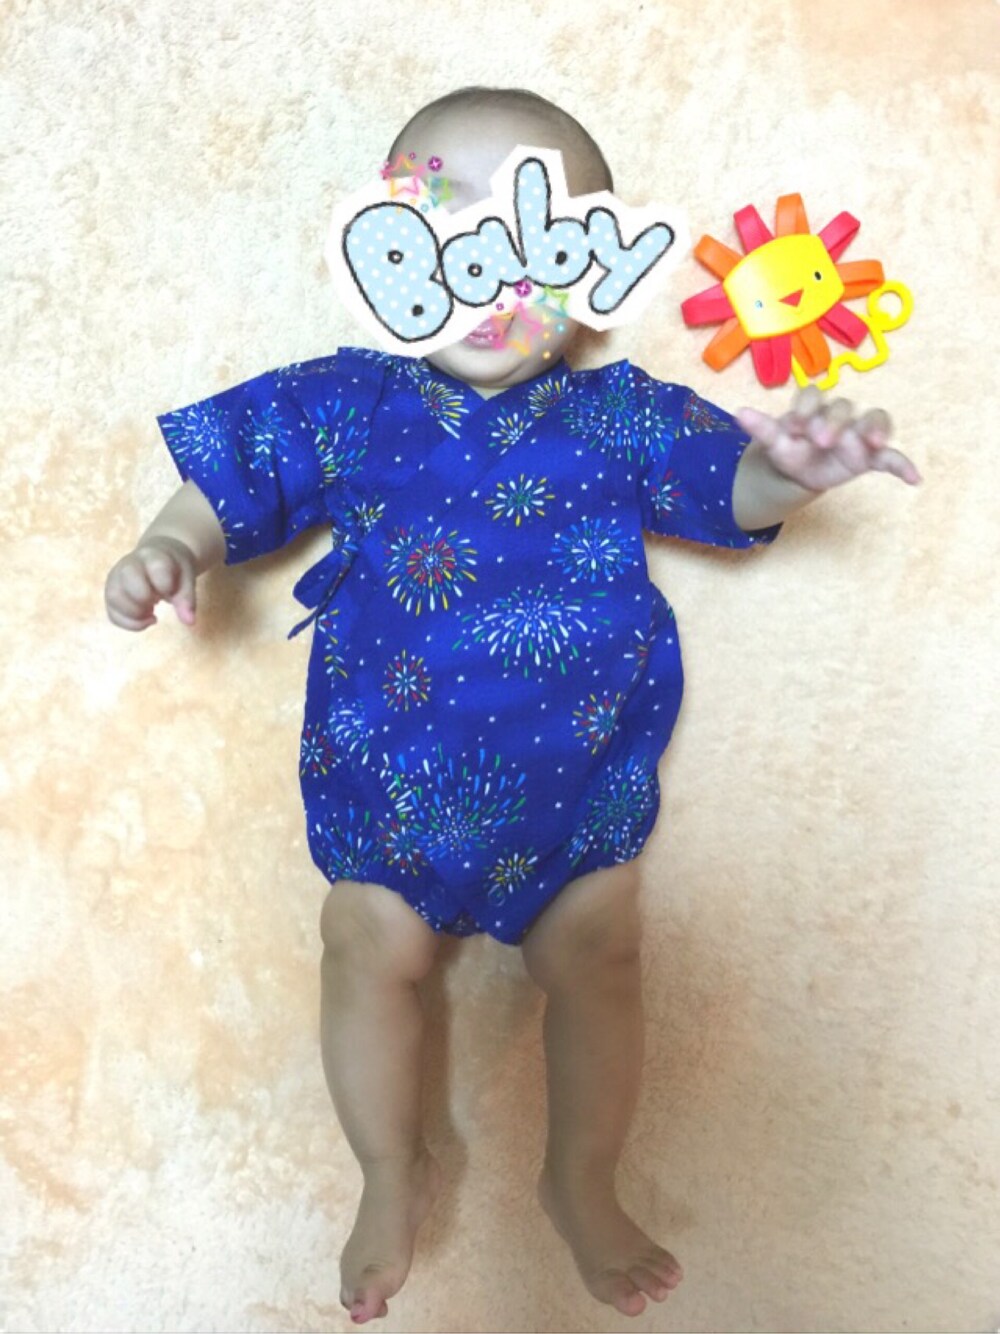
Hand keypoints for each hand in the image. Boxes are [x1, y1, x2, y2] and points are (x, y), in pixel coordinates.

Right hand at [105, 536, 198, 631]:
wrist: (157, 556)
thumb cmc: (173, 569)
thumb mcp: (187, 578)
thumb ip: (187, 598)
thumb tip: (189, 622)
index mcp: (153, 557)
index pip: (155, 568)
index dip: (165, 584)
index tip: (170, 591)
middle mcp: (129, 564)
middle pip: (127, 582)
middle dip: (144, 600)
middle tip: (156, 603)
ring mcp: (116, 577)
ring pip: (114, 598)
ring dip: (134, 615)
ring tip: (150, 613)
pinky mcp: (111, 591)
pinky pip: (111, 612)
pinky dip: (128, 623)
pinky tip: (143, 619)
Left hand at [735, 386, 921, 494]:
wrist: (797, 470)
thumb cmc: (788, 448)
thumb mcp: (773, 442)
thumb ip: (761, 428)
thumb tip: (738, 412)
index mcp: (813, 407)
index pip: (813, 396)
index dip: (806, 408)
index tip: (794, 426)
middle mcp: (839, 415)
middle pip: (842, 407)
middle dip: (833, 421)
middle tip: (820, 440)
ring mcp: (857, 433)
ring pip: (873, 420)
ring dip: (875, 429)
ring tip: (874, 443)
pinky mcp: (870, 456)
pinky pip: (891, 458)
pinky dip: (903, 465)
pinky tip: (914, 479)